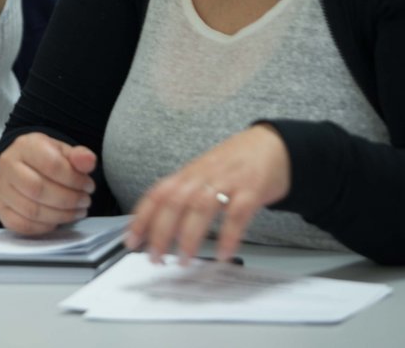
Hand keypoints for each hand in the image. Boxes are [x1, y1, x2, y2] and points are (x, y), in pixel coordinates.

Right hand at [0, 132, 96, 234]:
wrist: (23, 165)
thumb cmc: (45, 159)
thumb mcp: (64, 151)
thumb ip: (78, 156)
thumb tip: (88, 160)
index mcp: (25, 146)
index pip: (51, 164)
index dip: (74, 179)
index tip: (88, 186)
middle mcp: (8, 166)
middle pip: (39, 189)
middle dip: (68, 199)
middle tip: (85, 201)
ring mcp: (1, 189)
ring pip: (31, 210)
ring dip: (60, 215)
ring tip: (77, 211)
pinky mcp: (0, 209)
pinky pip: (22, 225)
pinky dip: (44, 226)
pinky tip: (58, 220)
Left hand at [125, 124, 290, 264]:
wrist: (273, 144)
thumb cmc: (235, 162)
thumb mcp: (204, 172)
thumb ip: (184, 193)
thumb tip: (158, 224)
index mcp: (189, 173)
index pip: (158, 193)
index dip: (142, 217)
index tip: (131, 240)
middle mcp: (204, 175)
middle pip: (175, 201)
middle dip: (161, 231)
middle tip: (155, 258)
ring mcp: (228, 181)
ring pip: (202, 206)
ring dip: (190, 235)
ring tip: (184, 260)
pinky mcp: (252, 189)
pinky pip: (238, 213)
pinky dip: (228, 234)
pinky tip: (222, 253)